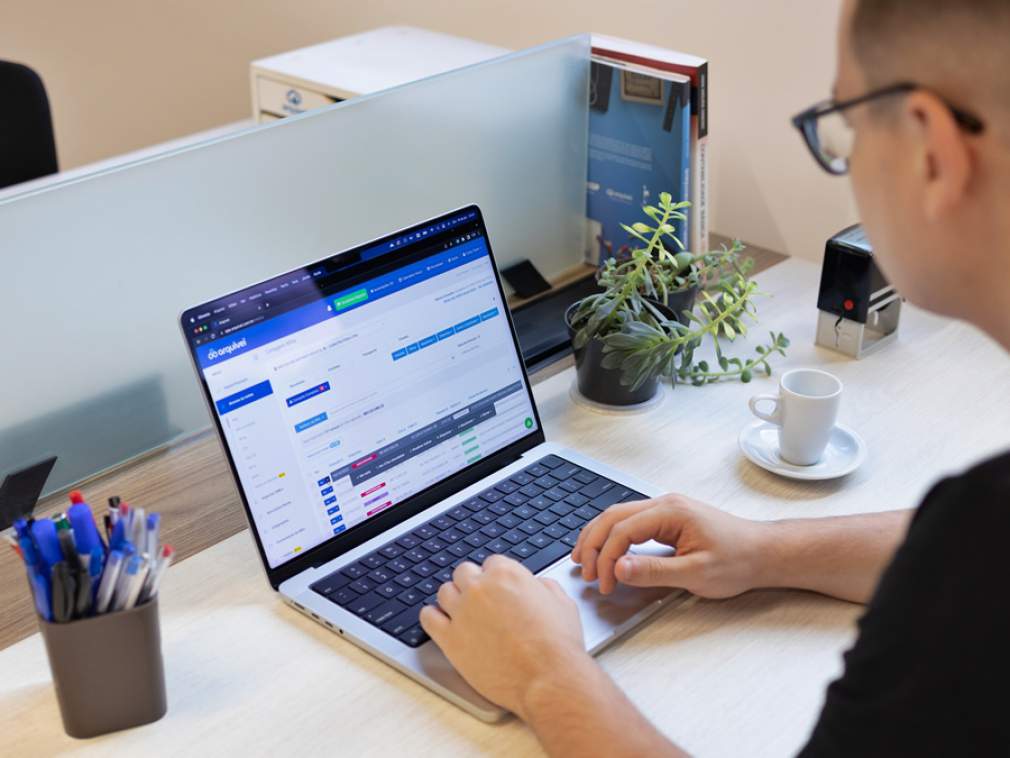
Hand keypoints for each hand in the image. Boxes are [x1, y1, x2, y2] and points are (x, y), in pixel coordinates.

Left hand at [419, 555, 592, 718]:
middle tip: (480, 600)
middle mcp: (480, 588)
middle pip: (464, 573)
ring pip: (444, 592)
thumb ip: (544, 587)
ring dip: (453, 599)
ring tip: (462, 612)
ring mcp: (462, 612)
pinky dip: (432, 617)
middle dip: (472, 584)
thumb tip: (536, 586)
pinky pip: (428, 618)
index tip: (497, 589)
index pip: (491, 563)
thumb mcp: (561, 603)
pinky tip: (440, 622)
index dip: (495, 577)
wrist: (548, 678)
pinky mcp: (449, 639)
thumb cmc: (558, 644)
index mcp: (507, 574)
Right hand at [571, 493, 768, 597]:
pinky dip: (612, 536)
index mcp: (670, 512)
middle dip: (593, 543)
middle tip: (583, 570)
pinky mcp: (668, 519)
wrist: (764, 553)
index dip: (607, 558)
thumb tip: (619, 568)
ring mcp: (665, 509)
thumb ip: (654, 571)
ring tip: (584, 559)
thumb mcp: (696, 573)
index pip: (622, 530)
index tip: (604, 583)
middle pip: (612, 516)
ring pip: (618, 516)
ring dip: (598, 537)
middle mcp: (664, 504)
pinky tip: (606, 550)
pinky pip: (630, 522)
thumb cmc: (738, 560)